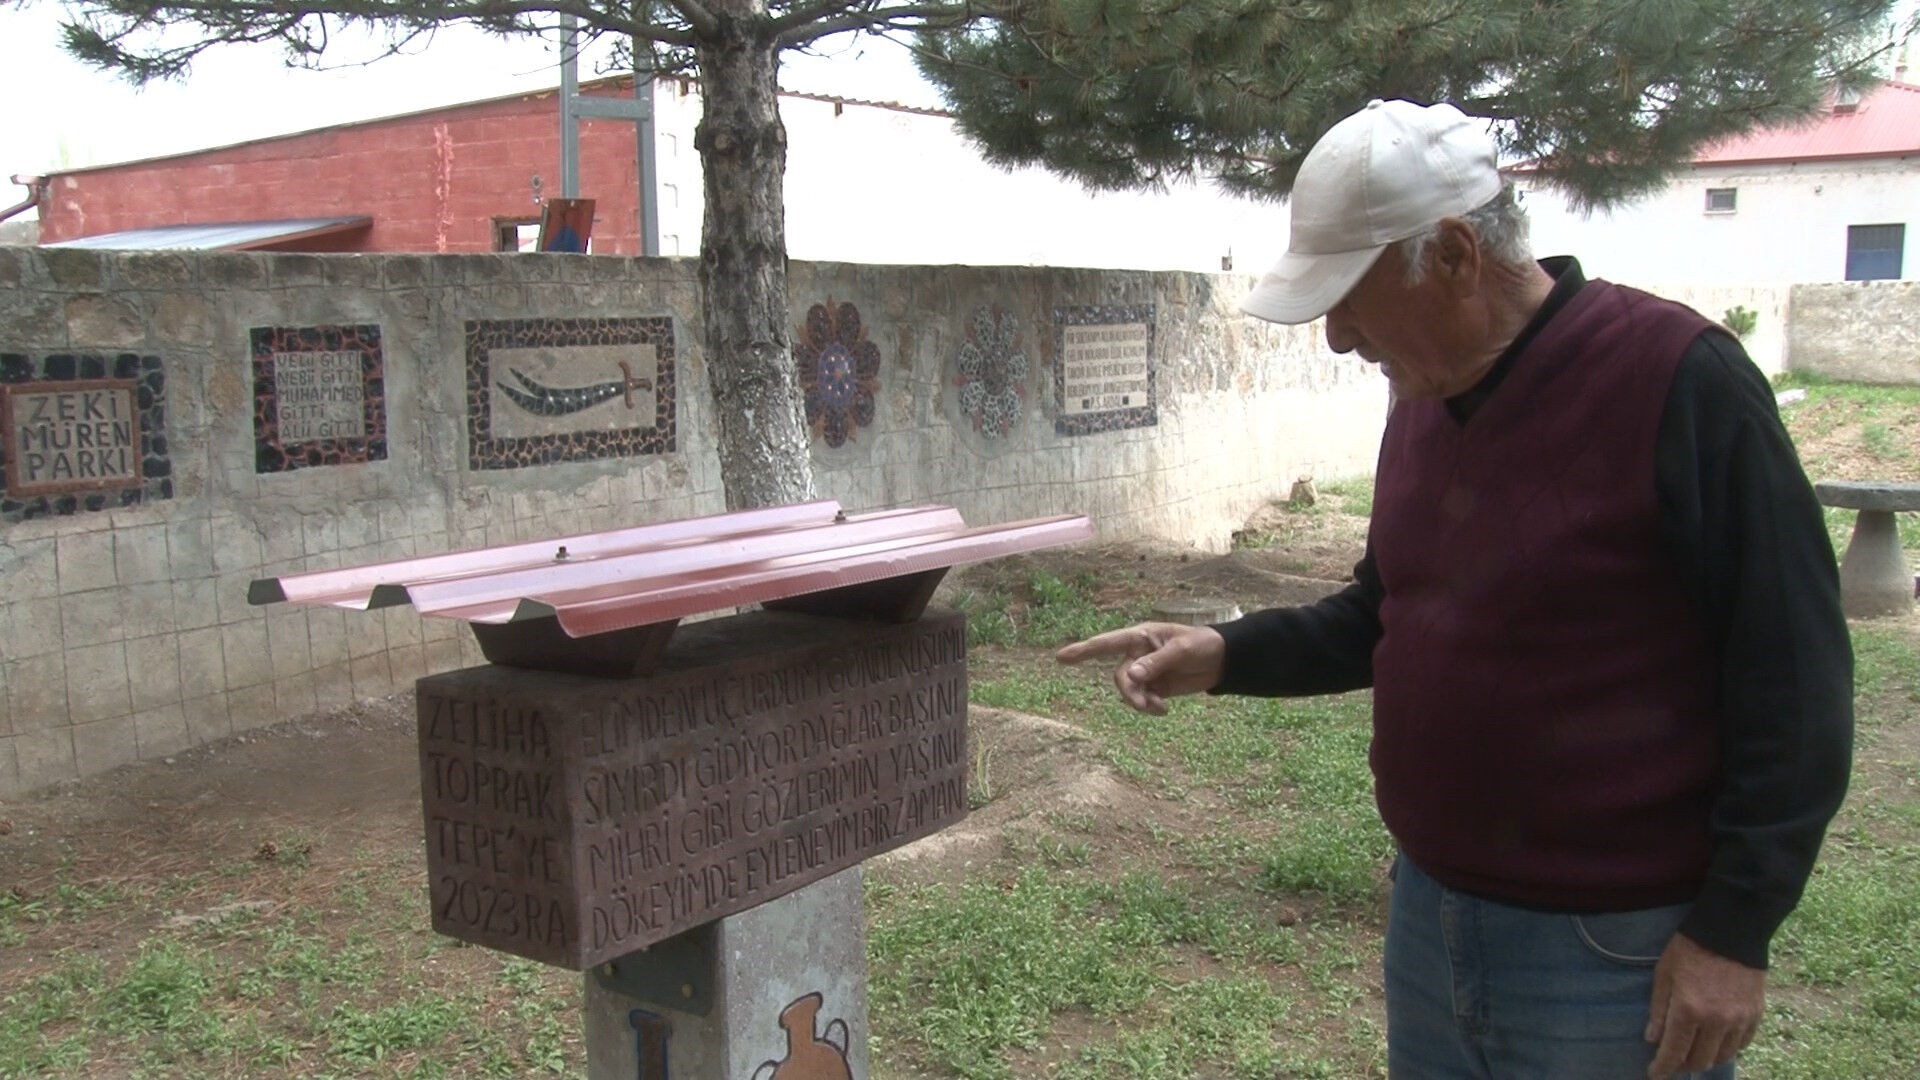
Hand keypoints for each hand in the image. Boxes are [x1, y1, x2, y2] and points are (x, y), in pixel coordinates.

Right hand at [1054, 622, 1225, 714]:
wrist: (1222, 660)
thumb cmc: (1202, 644)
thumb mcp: (1182, 650)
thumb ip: (1155, 662)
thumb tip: (1131, 676)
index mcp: (1140, 636)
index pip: (1106, 643)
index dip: (1083, 650)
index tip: (1060, 658)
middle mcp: (1137, 654)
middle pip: (1120, 677)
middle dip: (1130, 693)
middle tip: (1147, 704)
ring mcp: (1145, 671)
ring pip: (1129, 691)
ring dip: (1141, 702)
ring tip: (1160, 708)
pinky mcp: (1154, 687)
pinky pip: (1142, 700)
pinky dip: (1150, 707)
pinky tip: (1164, 710)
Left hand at [1645, 933, 1765, 1078]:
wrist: (1731, 930)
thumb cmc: (1689, 949)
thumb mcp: (1663, 974)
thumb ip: (1658, 1010)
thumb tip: (1653, 1040)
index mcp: (1689, 1010)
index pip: (1674, 1052)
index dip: (1663, 1067)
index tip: (1654, 1074)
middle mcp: (1716, 1021)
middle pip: (1700, 1060)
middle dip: (1683, 1065)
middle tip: (1673, 1062)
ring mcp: (1739, 1019)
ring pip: (1723, 1056)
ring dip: (1706, 1059)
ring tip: (1694, 1054)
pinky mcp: (1755, 1014)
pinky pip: (1742, 1044)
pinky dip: (1727, 1049)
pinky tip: (1717, 1044)